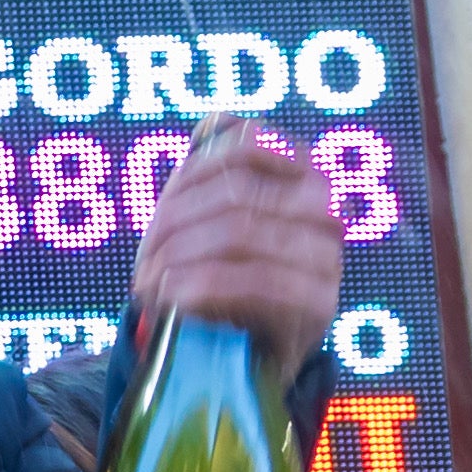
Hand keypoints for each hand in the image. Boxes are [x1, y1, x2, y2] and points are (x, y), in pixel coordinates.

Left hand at [129, 117, 340, 385]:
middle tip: (144, 260)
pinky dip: (200, 287)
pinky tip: (172, 299)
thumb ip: (214, 165)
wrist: (242, 352)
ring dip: (179, 258)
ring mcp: (327, 256)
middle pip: (236, 190)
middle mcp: (324, 209)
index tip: (163, 210)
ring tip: (149, 284)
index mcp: (303, 175)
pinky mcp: (319, 304)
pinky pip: (255, 281)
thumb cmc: (221, 275)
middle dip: (175, 225)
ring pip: (241, 230)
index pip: (249, 141)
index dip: (194, 171)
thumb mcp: (209, 216)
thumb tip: (218, 119)